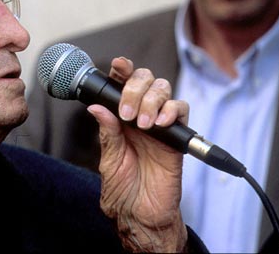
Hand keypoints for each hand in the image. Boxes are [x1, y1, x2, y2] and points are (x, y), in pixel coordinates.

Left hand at [87, 57, 188, 252]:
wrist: (142, 214)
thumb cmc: (123, 189)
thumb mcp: (109, 160)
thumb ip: (107, 133)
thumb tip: (96, 108)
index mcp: (120, 119)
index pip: (122, 85)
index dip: (122, 71)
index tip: (118, 64)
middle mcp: (140, 116)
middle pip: (145, 80)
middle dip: (136, 88)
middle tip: (127, 113)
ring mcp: (159, 124)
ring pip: (163, 90)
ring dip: (152, 100)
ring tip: (142, 125)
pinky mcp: (177, 136)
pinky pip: (181, 110)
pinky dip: (172, 111)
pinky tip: (159, 123)